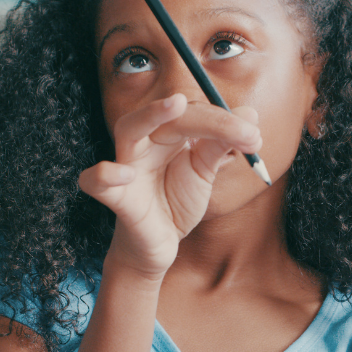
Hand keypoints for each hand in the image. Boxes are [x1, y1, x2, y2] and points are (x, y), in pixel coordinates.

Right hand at [77, 94, 261, 277]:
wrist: (159, 246)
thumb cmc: (176, 201)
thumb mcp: (203, 172)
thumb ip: (222, 145)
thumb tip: (251, 115)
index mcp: (168, 134)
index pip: (196, 113)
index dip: (226, 120)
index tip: (255, 137)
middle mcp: (147, 143)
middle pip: (169, 115)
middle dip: (208, 117)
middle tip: (243, 130)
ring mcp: (128, 167)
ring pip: (128, 129)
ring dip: (150, 115)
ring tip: (176, 105)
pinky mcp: (117, 198)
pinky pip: (96, 182)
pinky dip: (105, 175)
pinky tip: (124, 174)